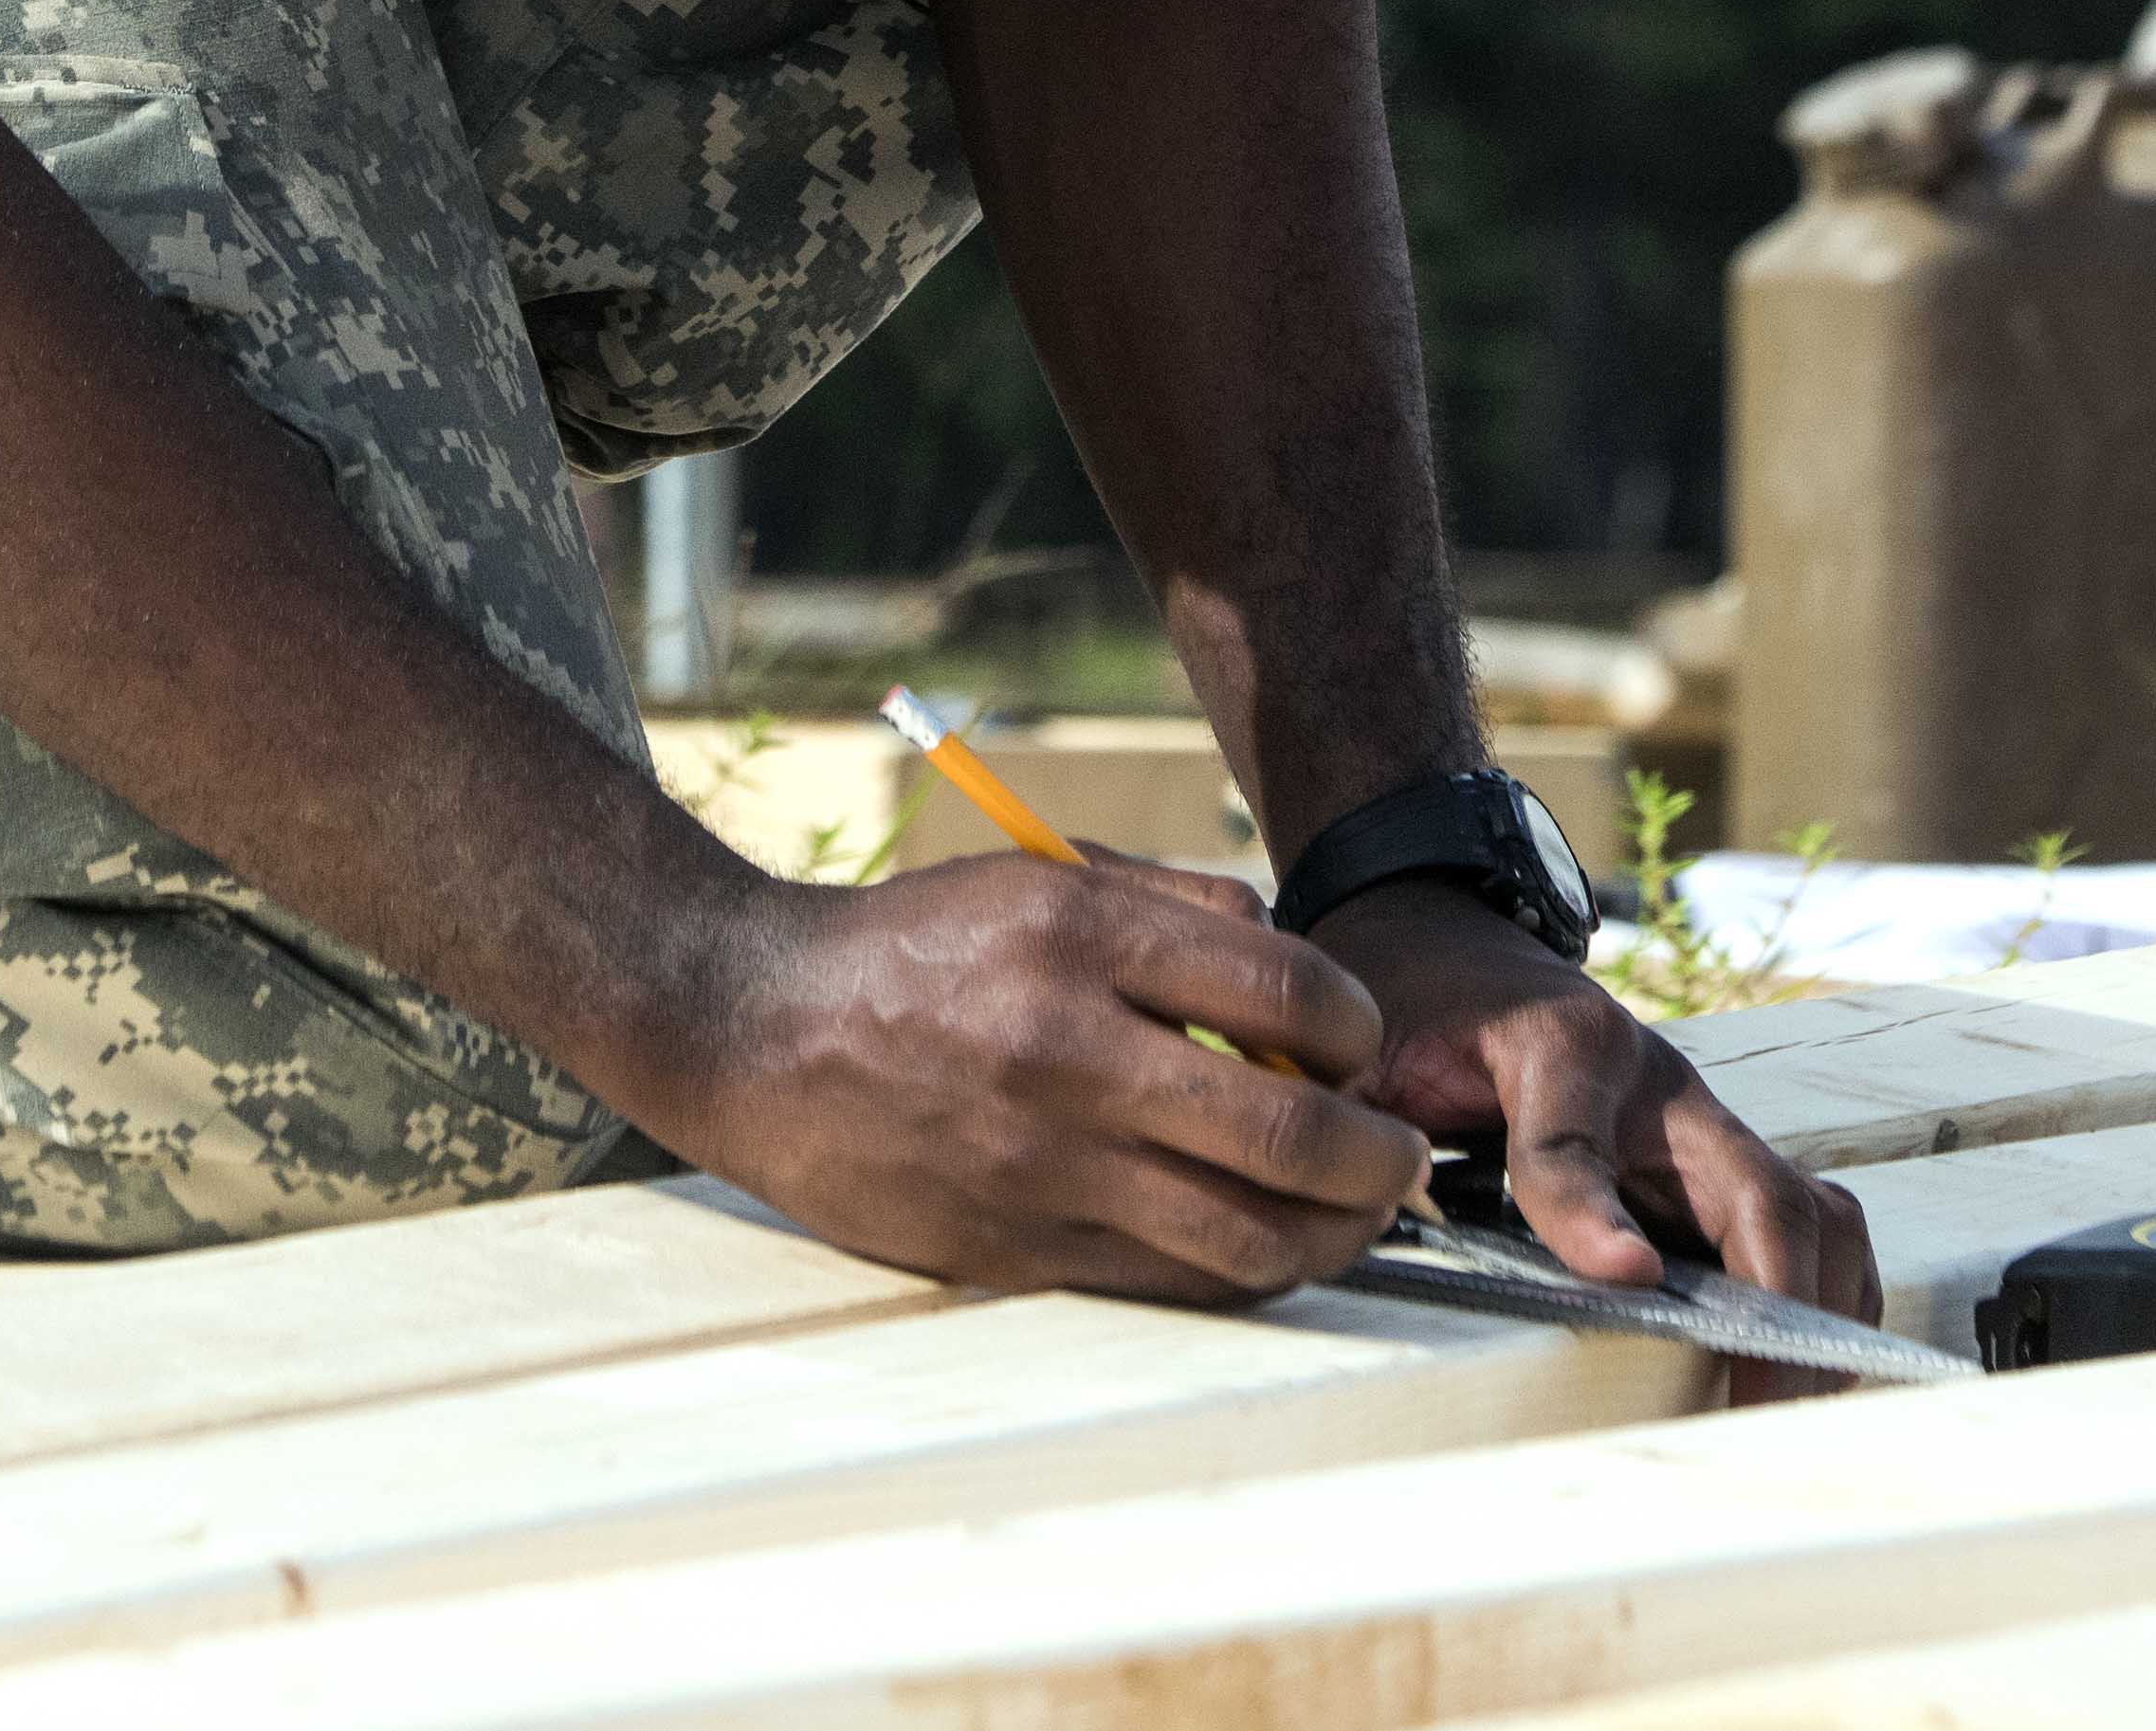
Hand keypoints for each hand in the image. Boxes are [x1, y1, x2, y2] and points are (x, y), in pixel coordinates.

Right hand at [638, 851, 1431, 1304]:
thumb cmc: (913, 947)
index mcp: (1077, 937)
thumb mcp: (1039, 876)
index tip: (1365, 1044)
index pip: (1290, 997)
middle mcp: (1066, 1052)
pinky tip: (1265, 1240)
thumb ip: (1177, 908)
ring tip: (1354, 1214)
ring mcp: (1041, 1164)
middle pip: (1291, 1135)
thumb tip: (1301, 972)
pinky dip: (1245, 1268)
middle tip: (1400, 1155)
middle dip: (1381, 1159)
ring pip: (1246, 1235)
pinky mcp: (1016, 1247)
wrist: (754, 1031)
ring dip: (1334, 1235)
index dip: (1364, 1030)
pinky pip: (1172, 1279)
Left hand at [1314, 878, 1887, 1389]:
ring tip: (1784, 1404)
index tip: (1625, 1278)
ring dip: (1814, 1306)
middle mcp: (1659, 1083)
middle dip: (1770, 1295)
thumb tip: (1336, 1213)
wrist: (1457, 933)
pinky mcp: (1721, 1161)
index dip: (1590, 1209)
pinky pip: (1807, 1224)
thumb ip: (1360, 1120)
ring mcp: (1704, 1123)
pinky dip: (1821, 1296)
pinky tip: (1796, 1368)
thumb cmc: (1417, 999)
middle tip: (1751, 1401)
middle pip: (1754, 1186)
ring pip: (1806, 1209)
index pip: (1574, 1139)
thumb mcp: (1372, 1047)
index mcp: (1557, 1044)